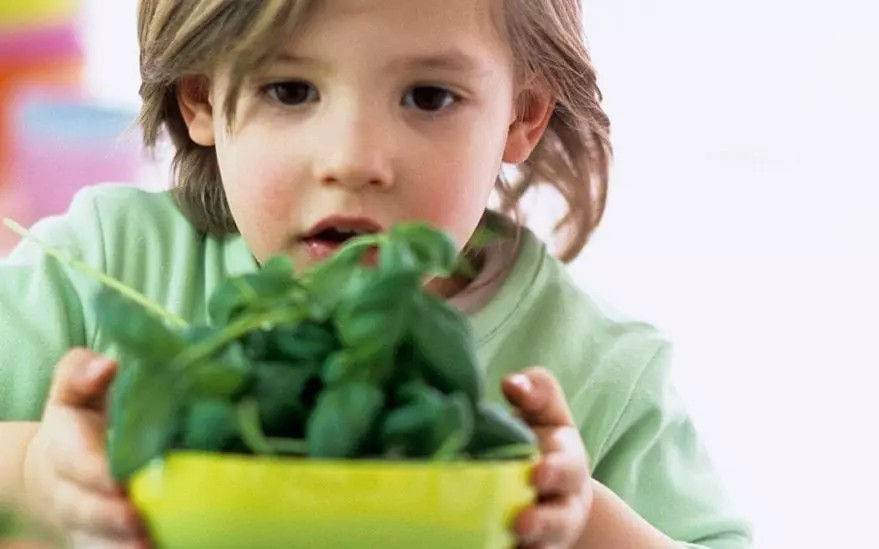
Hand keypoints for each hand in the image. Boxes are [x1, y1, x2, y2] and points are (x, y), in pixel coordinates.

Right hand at [22, 348, 149, 548]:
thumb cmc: (79, 425)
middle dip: (110, 517)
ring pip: (97, 544)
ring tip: (149, 547)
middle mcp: (70, 493)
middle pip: (85, 510)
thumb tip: (106, 365)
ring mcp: (85, 525)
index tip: (120, 477)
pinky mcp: (102, 545)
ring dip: (121, 548)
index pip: (76, 461)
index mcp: (64, 449)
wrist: (54, 476)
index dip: (96, 470)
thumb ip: (81, 373)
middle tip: (139, 519)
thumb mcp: (73, 393)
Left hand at [502, 367, 593, 548]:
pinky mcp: (532, 548)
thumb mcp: (542, 414)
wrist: (545, 493)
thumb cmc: (537, 442)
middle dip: (544, 520)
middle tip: (522, 522)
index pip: (567, 463)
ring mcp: (547, 533)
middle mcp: (562, 502)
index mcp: (567, 462)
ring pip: (545, 544)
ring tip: (512, 543)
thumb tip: (512, 383)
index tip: (538, 471)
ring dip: (530, 544)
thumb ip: (536, 392)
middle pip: (560, 516)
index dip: (556, 468)